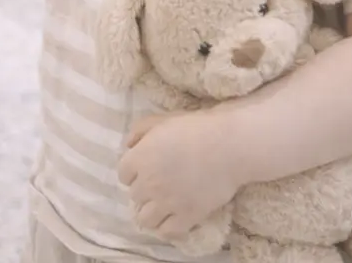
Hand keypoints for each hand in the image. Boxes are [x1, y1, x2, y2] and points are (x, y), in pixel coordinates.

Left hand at [118, 109, 242, 240]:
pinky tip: (174, 217)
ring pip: (145, 219)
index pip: (123, 174)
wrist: (228, 145)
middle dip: (144, 190)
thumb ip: (139, 131)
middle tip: (158, 183)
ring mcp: (167, 203)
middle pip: (135, 196)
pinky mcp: (187, 217)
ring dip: (151, 212)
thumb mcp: (162, 120)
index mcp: (140, 158)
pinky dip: (167, 227)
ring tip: (163, 204)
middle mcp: (149, 183)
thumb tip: (129, 146)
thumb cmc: (195, 127)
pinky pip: (167, 232)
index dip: (134, 171)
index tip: (145, 168)